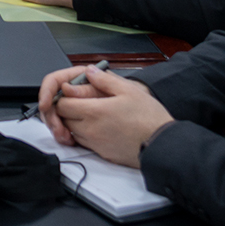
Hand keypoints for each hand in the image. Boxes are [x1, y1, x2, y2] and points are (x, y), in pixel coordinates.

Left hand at [38, 66, 172, 168]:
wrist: (162, 144)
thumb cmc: (148, 118)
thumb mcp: (128, 90)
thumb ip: (104, 80)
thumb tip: (89, 71)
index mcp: (94, 112)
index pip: (62, 105)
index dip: (64, 97)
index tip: (71, 93)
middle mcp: (90, 130)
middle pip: (63, 119)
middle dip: (67, 110)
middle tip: (79, 101)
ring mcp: (95, 144)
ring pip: (72, 132)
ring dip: (75, 123)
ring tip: (91, 113)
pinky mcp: (102, 154)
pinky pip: (84, 143)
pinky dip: (85, 135)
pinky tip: (99, 127)